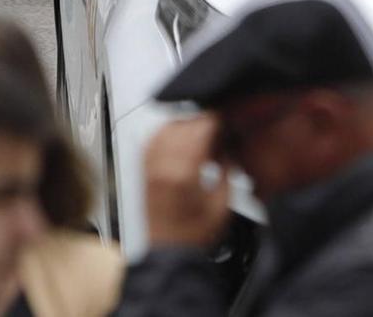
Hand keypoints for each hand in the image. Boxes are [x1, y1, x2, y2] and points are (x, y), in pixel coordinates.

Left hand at [142, 116, 229, 249]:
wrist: (168, 253)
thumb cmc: (192, 236)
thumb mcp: (222, 205)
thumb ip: (228, 171)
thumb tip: (229, 148)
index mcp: (183, 173)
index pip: (200, 127)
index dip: (217, 120)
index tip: (227, 121)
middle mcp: (162, 166)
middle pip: (184, 123)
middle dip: (204, 122)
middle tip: (218, 131)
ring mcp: (149, 167)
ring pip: (167, 126)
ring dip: (186, 124)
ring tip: (200, 134)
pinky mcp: (143, 171)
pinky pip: (152, 139)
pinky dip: (166, 132)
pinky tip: (178, 138)